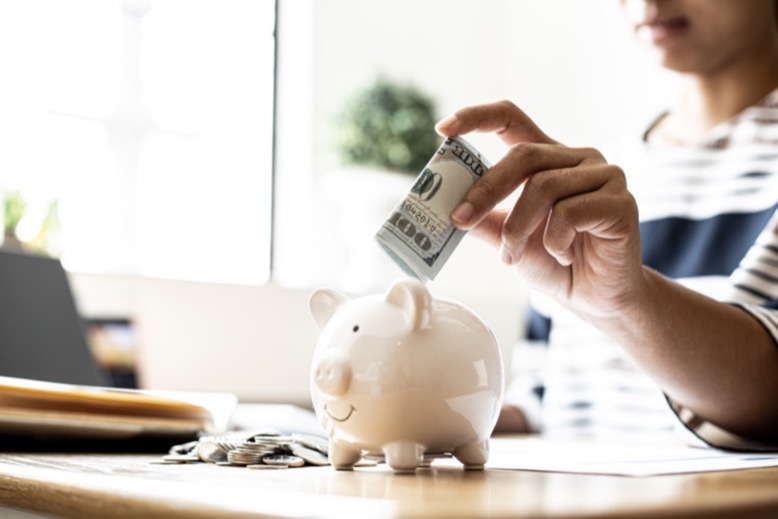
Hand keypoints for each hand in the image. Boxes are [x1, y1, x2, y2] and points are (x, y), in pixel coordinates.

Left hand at [436, 100, 644, 318]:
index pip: (513, 120)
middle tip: (461, 219)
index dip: (477, 117)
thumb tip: (449, 208)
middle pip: (524, 155)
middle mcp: (579, 158)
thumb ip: (485, 221)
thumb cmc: (555, 264)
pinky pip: (570, 213)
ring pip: (543, 186)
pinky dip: (554, 242)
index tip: (442, 128)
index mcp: (549, 158)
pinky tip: (563, 256)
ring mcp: (605, 176)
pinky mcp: (621, 202)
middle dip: (486, 189)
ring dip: (517, 228)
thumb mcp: (509, 241)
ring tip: (513, 256)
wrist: (597, 298)